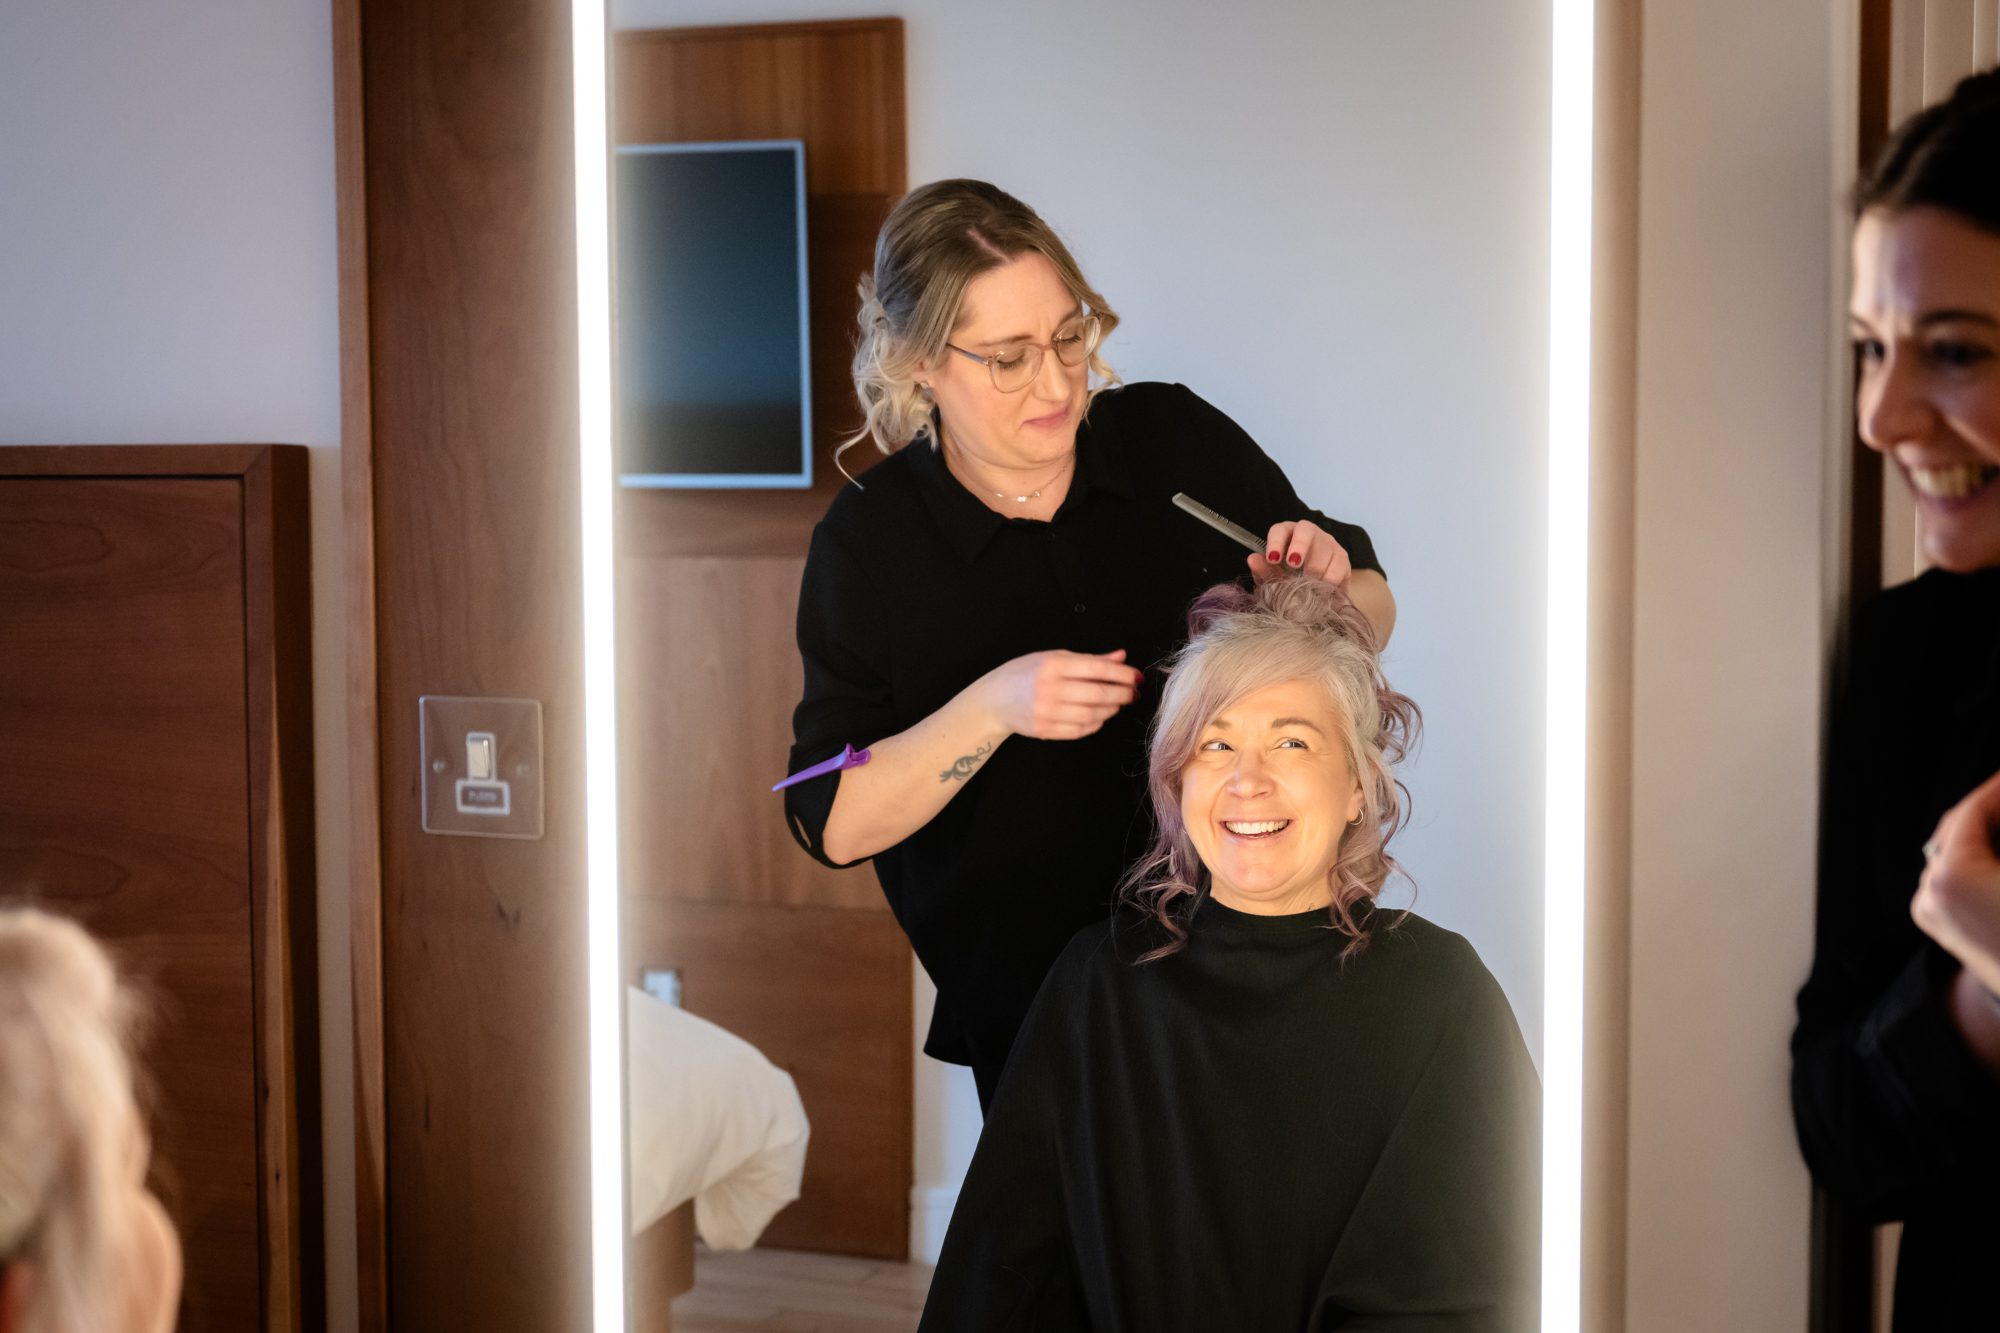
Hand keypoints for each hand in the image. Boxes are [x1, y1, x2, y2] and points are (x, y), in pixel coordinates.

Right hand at [978, 649, 1141, 740]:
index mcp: (1052, 664)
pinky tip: (1100, 716)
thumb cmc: (1025, 673)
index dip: (1122, 674)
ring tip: (1117, 703)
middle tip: (1133, 693)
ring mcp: (1046, 711)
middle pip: (1098, 693)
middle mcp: (1049, 688)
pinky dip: (1096, 723)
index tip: (1136, 677)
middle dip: (1122, 694)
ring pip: (1092, 714)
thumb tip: (1121, 657)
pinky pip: (1080, 730)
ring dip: (1111, 710)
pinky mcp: (1044, 730)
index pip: (1097, 669)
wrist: (994, 699)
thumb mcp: (1054, 657)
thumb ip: (1089, 659)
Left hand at [1250, 520, 1352, 585]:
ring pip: (1324, 550)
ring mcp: (1328, 543)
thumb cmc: (1291, 580)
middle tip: (1293, 565)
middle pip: (1306, 531)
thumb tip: (1252, 559)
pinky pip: (1338, 566)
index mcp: (1287, 534)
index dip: (1275, 542)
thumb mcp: (1275, 578)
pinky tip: (1323, 589)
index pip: (1280, 530)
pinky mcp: (1342, 557)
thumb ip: (1263, 570)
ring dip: (1314, 570)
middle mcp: (1309, 533)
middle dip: (1300, 547)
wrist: (1317, 595)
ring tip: (1308, 586)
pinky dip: (1329, 580)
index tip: (1272, 560)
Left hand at [1912, 769, 1999, 996]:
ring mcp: (1930, 913)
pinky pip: (1956, 878)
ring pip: (1956, 853)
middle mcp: (1929, 894)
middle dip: (1992, 812)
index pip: (1971, 812)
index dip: (1996, 790)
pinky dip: (1980, 861)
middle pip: (1959, 831)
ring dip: (1987, 835)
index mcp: (1950, 878)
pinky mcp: (1942, 927)